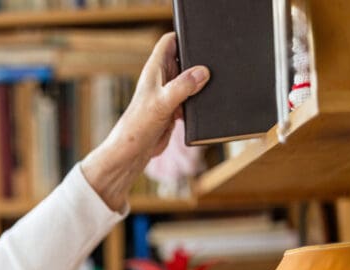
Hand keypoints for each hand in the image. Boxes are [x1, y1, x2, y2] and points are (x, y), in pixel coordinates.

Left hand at [80, 32, 209, 208]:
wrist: (133, 153)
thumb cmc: (137, 126)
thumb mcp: (161, 103)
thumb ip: (181, 87)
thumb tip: (202, 72)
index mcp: (155, 70)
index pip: (170, 41)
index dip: (184, 35)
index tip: (202, 38)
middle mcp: (162, 79)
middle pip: (184, 59)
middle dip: (198, 59)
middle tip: (216, 62)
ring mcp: (169, 94)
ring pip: (190, 80)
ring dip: (201, 82)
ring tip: (216, 83)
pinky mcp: (174, 109)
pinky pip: (192, 99)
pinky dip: (200, 100)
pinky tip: (207, 104)